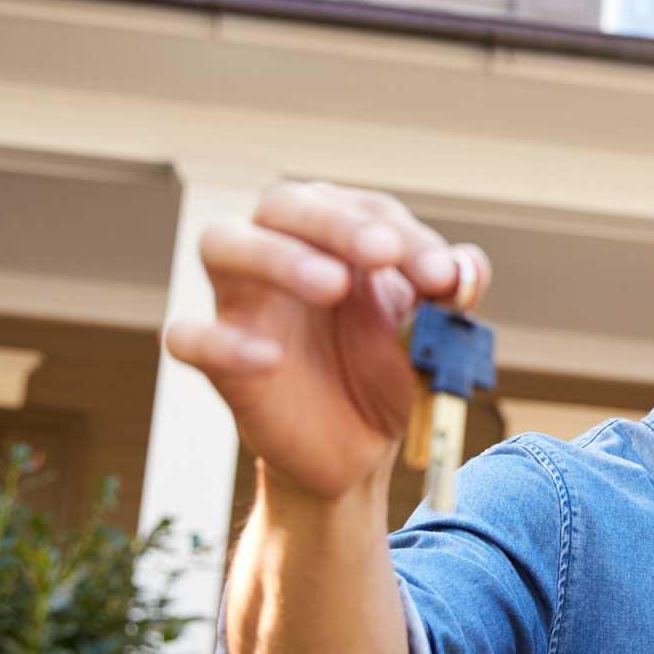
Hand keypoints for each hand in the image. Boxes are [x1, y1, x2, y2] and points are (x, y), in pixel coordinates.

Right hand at [165, 181, 490, 500]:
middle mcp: (283, 254)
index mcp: (339, 240)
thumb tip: (464, 265)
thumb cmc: (388, 372)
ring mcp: (246, 304)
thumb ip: (451, 294)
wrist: (360, 449)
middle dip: (336, 223)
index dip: (403, 233)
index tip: (441, 274)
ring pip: (223, 244)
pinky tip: (270, 358)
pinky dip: (220, 342)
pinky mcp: (221, 361)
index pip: (360, 209)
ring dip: (278, 256)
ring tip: (333, 284)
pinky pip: (189, 337)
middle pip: (284, 204)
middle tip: (383, 253)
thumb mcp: (432, 332)